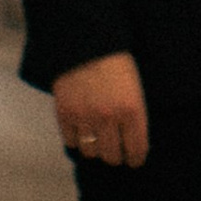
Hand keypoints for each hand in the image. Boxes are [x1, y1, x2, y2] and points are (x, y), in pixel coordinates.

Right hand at [54, 51, 147, 168]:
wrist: (85, 40)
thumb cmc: (116, 59)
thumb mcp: (135, 85)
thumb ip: (133, 112)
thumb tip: (132, 139)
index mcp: (132, 109)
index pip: (136, 149)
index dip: (136, 158)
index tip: (134, 160)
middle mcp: (109, 117)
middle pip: (112, 155)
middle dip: (116, 156)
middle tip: (117, 153)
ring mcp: (85, 117)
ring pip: (91, 152)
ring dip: (96, 149)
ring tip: (99, 143)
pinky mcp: (65, 113)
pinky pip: (71, 141)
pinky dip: (76, 140)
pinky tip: (82, 133)